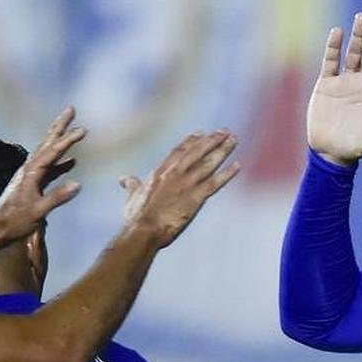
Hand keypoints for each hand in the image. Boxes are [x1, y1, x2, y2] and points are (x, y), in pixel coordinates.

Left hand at [0, 105, 86, 240]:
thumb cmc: (14, 221)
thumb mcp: (38, 211)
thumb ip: (57, 197)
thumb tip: (78, 184)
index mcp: (31, 173)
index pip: (53, 151)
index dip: (69, 140)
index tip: (83, 130)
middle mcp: (28, 169)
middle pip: (47, 142)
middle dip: (60, 125)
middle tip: (71, 109)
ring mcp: (29, 175)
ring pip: (47, 152)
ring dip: (59, 139)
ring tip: (70, 129)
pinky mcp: (31, 184)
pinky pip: (49, 168)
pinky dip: (61, 162)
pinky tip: (72, 163)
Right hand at [118, 131, 239, 247]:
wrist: (143, 230)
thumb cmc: (135, 217)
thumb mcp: (132, 197)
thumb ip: (131, 185)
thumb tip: (124, 178)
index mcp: (160, 173)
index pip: (179, 152)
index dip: (191, 142)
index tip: (201, 133)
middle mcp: (175, 174)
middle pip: (197, 152)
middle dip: (211, 140)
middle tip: (224, 131)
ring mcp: (186, 184)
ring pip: (208, 163)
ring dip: (222, 151)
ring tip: (234, 140)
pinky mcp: (196, 197)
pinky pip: (215, 183)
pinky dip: (227, 174)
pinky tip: (237, 166)